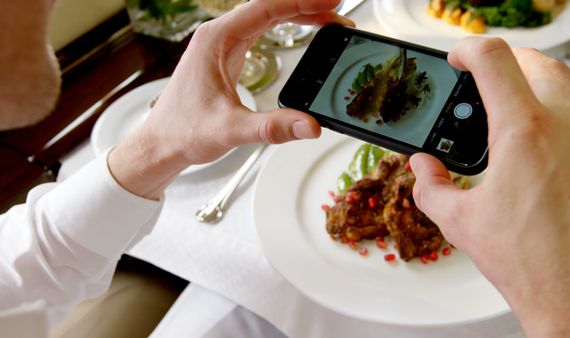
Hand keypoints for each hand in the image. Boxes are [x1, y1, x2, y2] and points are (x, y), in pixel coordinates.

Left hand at [108, 0, 353, 198]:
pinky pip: (260, 31)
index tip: (331, 0)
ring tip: (329, 21)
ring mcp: (221, 45)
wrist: (160, 144)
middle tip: (339, 12)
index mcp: (216, 40)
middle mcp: (218, 36)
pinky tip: (302, 32)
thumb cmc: (182, 131)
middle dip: (306, 7)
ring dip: (298, 15)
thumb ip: (272, 127)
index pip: (266, 7)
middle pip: (269, 7)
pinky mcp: (225, 57)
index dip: (301, 1)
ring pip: (265, 17)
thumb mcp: (230, 130)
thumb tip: (310, 125)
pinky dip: (285, 28)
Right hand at [410, 38, 569, 335]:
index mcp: (524, 132)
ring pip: (567, 87)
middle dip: (506, 62)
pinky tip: (543, 149)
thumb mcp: (461, 222)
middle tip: (484, 81)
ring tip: (512, 117)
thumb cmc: (534, 266)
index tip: (458, 58)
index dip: (468, 49)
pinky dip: (562, 117)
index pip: (494, 58)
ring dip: (536, 88)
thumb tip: (423, 168)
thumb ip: (431, 184)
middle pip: (537, 61)